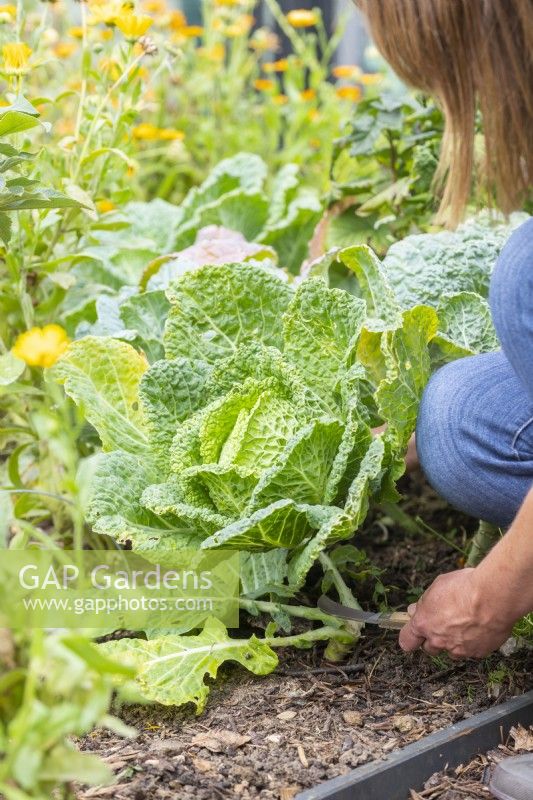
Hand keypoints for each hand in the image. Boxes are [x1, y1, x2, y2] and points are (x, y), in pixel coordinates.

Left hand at [398, 568, 514, 658]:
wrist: (493, 596)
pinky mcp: (478, 653)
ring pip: (451, 652)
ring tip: (464, 625)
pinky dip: (473, 642)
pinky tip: (479, 627)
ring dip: (453, 643)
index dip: (409, 638)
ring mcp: (459, 649)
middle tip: (443, 624)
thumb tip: (415, 609)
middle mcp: (439, 640)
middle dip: (434, 638)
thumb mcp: (437, 586)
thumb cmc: (465, 587)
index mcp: (424, 624)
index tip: (412, 635)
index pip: (407, 641)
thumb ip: (425, 602)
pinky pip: (471, 651)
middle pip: (430, 648)